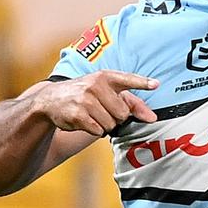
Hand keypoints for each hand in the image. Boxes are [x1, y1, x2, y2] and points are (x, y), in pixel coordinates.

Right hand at [31, 70, 158, 136]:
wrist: (51, 99)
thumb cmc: (87, 94)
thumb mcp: (108, 92)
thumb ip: (133, 104)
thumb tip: (153, 118)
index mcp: (105, 77)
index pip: (127, 79)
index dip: (142, 82)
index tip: (156, 84)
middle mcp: (95, 85)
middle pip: (122, 113)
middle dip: (116, 117)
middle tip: (103, 110)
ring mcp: (85, 100)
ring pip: (111, 124)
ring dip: (104, 125)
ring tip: (93, 114)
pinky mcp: (77, 115)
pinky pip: (98, 131)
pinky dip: (94, 130)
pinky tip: (85, 121)